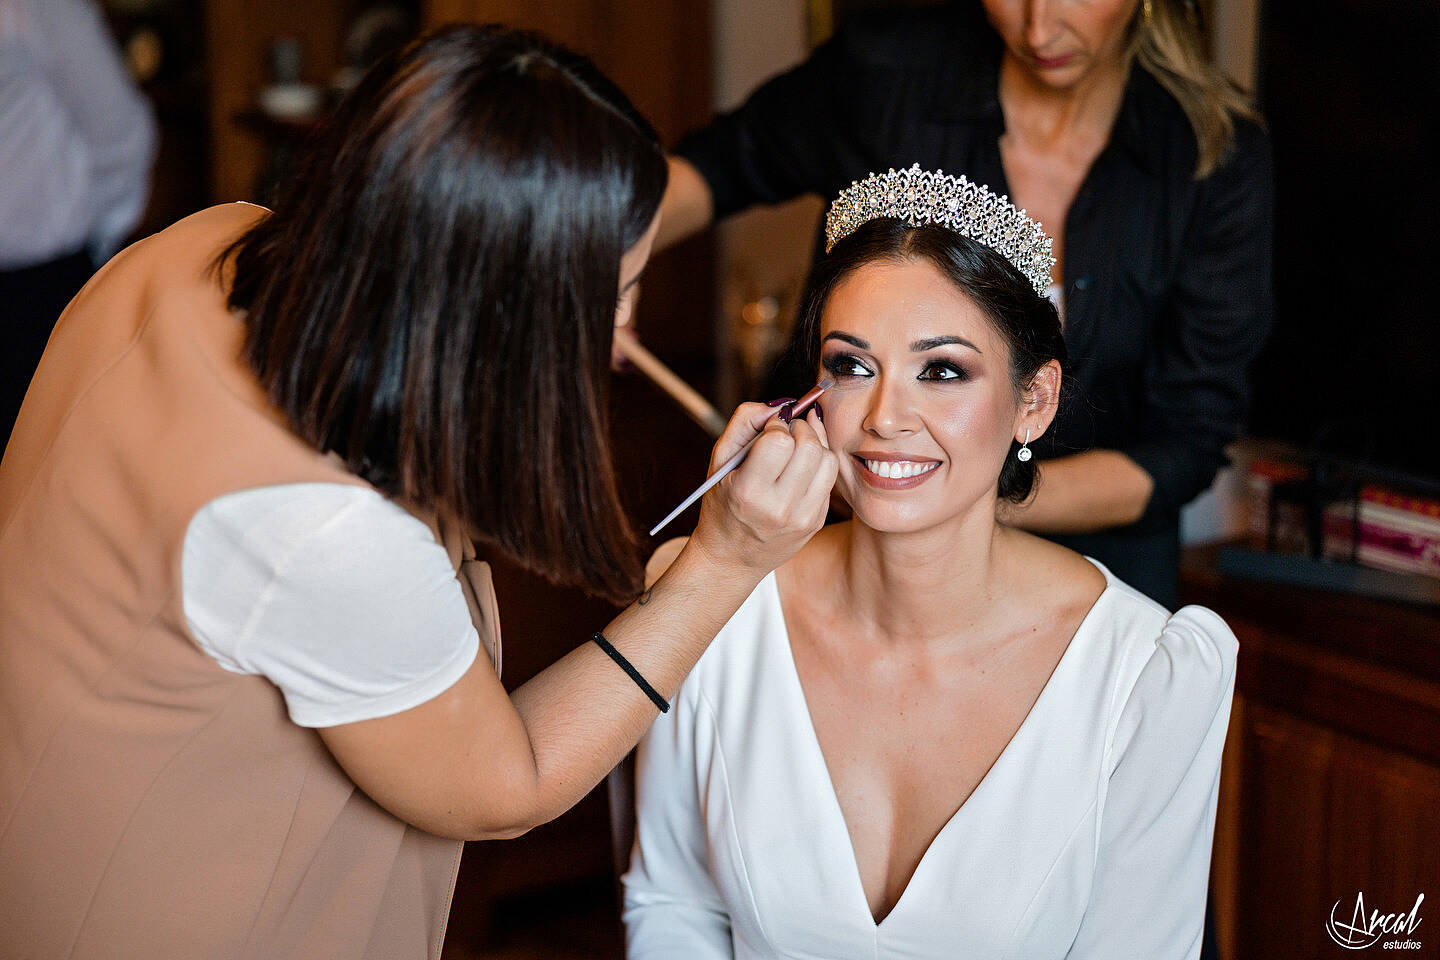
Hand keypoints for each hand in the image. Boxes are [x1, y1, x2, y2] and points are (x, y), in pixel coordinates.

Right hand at [687, 402, 837, 580]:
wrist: (732, 557)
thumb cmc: (723, 503)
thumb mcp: (720, 462)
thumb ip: (744, 422)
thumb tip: (779, 405)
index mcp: (748, 491)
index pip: (780, 441)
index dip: (777, 425)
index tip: (769, 429)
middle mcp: (778, 508)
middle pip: (810, 447)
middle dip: (800, 429)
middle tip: (786, 434)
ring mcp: (802, 518)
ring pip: (827, 460)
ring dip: (814, 446)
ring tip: (795, 450)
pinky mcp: (816, 521)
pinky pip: (830, 479)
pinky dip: (817, 466)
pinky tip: (799, 470)